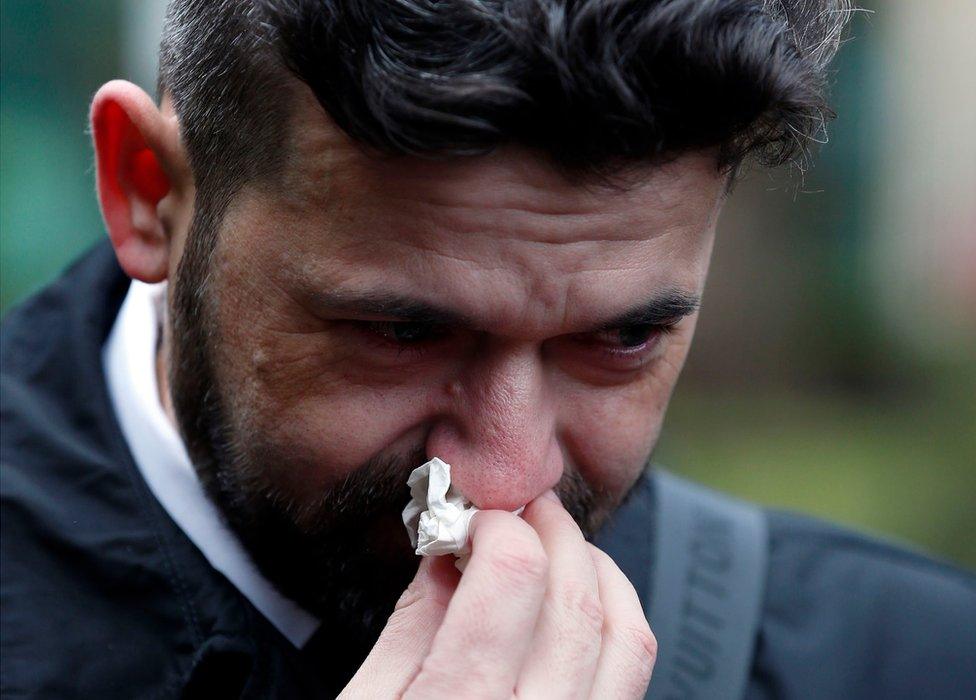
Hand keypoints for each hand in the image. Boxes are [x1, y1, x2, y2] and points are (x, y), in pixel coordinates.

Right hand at [339, 491, 656, 697]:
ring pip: (627, 637)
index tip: (475, 519)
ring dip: (596, 570)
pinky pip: (632, 680)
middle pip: (577, 598)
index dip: (498, 526)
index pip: (513, 578)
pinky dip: (617, 622)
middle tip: (522, 511)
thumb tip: (453, 543)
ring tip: (557, 547)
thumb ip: (414, 623)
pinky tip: (581, 606)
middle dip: (552, 532)